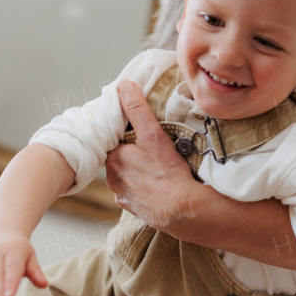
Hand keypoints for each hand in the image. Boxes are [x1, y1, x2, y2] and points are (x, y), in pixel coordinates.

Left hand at [105, 80, 201, 231]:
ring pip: (128, 177)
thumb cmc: (167, 173)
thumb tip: (123, 85)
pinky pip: (136, 194)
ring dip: (138, 172)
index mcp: (113, 159)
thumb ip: (136, 109)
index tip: (141, 133)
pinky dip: (145, 189)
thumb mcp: (152, 134)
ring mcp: (123, 196)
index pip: (114, 140)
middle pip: (121, 159)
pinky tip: (158, 186)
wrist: (182, 210)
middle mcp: (113, 179)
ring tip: (158, 168)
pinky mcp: (136, 210)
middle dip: (133, 153)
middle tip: (153, 150)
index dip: (127, 135)